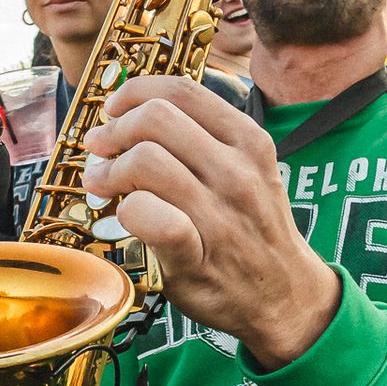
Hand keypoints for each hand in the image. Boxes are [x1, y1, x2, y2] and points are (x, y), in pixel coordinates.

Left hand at [83, 76, 340, 370]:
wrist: (286, 295)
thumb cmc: (255, 228)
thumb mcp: (251, 169)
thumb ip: (207, 139)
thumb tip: (139, 112)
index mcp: (248, 141)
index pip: (181, 90)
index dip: (135, 92)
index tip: (115, 109)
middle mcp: (237, 171)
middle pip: (155, 118)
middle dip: (114, 129)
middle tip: (99, 148)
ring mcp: (218, 214)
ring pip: (145, 161)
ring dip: (108, 170)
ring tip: (100, 183)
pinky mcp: (196, 255)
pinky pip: (149, 216)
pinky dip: (126, 209)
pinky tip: (121, 215)